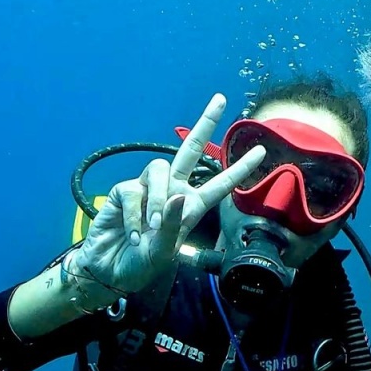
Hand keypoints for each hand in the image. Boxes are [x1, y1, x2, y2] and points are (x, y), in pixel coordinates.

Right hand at [71, 93, 263, 296]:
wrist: (109, 270)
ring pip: (160, 168)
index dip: (240, 168)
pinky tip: (132, 234)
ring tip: (150, 226)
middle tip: (221, 100)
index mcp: (191, 206)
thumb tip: (179, 194)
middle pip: (191, 149)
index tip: (261, 150)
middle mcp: (172, 191)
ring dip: (158, 199)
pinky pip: (134, 191)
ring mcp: (148, 188)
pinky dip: (134, 216)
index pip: (220, 183)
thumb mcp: (163, 252)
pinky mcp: (125, 191)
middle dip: (206, 123)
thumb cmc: (141, 264)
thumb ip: (172, 224)